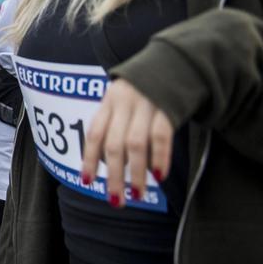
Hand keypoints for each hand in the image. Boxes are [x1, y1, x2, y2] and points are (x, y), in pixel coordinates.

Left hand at [81, 79, 173, 207]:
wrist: (177, 62)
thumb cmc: (145, 90)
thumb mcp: (123, 101)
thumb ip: (115, 125)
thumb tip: (111, 164)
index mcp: (109, 102)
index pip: (94, 134)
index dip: (89, 159)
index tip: (87, 182)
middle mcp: (124, 103)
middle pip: (113, 145)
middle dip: (113, 175)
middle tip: (115, 200)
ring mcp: (146, 104)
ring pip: (135, 144)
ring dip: (136, 172)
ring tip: (136, 194)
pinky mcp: (168, 107)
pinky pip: (161, 136)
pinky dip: (159, 157)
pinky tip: (159, 175)